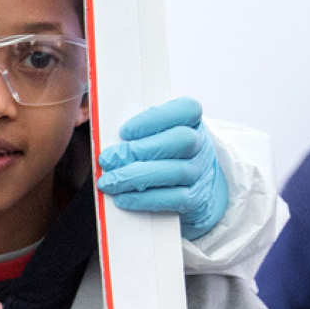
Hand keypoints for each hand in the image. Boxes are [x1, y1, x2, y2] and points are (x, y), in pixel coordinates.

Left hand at [96, 97, 228, 239]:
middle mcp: (201, 145)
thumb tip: (107, 143)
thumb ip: (135, 135)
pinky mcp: (199, 199)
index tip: (124, 131)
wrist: (192, 190)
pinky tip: (122, 198)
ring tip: (108, 182)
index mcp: (191, 122)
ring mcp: (202, 172)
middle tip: (107, 159)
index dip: (155, 118)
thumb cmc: (161, 157)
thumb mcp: (151, 138)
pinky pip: (175, 198)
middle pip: (181, 140)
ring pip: (176, 171)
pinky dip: (144, 199)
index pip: (186, 109)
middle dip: (139, 150)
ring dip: (135, 177)